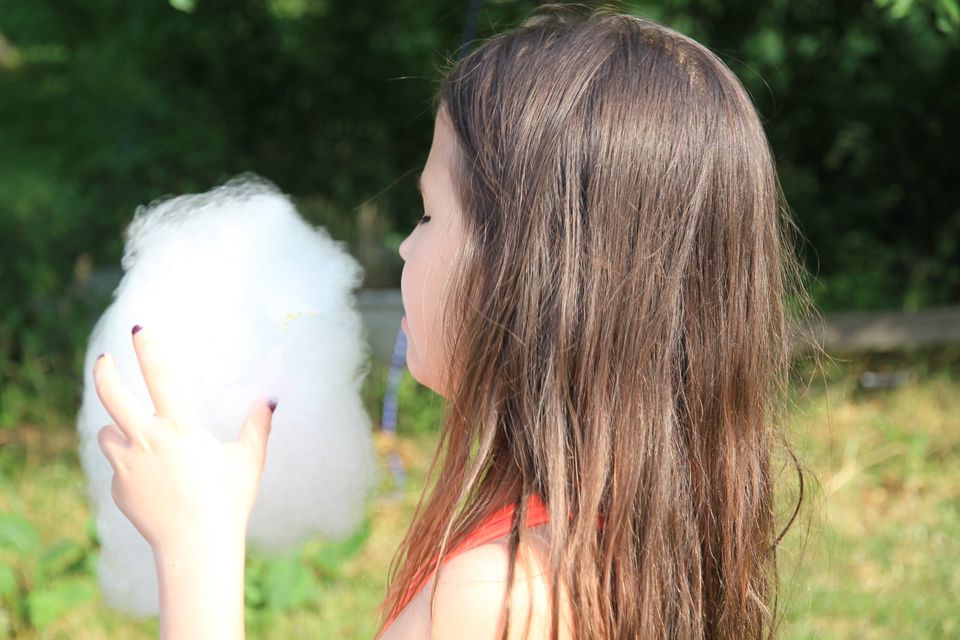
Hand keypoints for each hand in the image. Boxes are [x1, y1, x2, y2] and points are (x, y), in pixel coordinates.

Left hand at [94, 324, 275, 552]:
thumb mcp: (248, 460)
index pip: (160, 376)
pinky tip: (153, 481)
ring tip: (134, 432)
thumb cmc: (228, 501)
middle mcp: (147, 440)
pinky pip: (119, 468)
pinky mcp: (120, 490)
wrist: (196, 548)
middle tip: (105, 361)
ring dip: (118, 427)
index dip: (148, 349)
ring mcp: (128, 466)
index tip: (139, 329)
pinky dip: (130, 466)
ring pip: (108, 433)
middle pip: (111, 395)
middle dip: (104, 372)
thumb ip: (256, 427)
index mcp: (180, 427)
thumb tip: (269, 401)